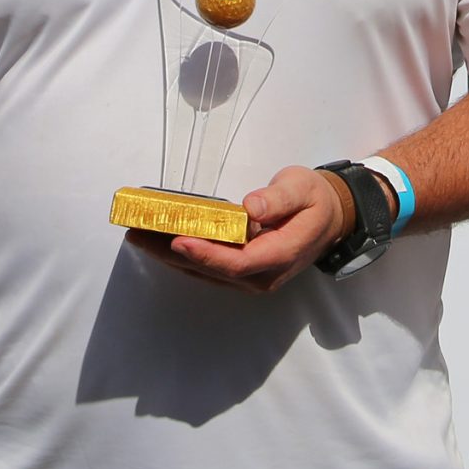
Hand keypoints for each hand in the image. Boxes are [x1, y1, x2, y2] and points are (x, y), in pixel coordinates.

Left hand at [124, 165, 349, 293]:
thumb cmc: (315, 201)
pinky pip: (207, 269)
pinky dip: (181, 256)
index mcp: (280, 255)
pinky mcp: (242, 274)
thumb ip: (278, 199)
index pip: (238, 262)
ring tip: (137, 236)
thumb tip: (250, 207)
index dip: (206, 253)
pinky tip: (157, 242)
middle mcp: (263, 276)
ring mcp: (252, 279)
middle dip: (171, 253)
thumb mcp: (303, 189)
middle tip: (138, 232)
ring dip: (168, 257)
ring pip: (204, 272)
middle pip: (211, 270)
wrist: (331, 220)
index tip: (177, 239)